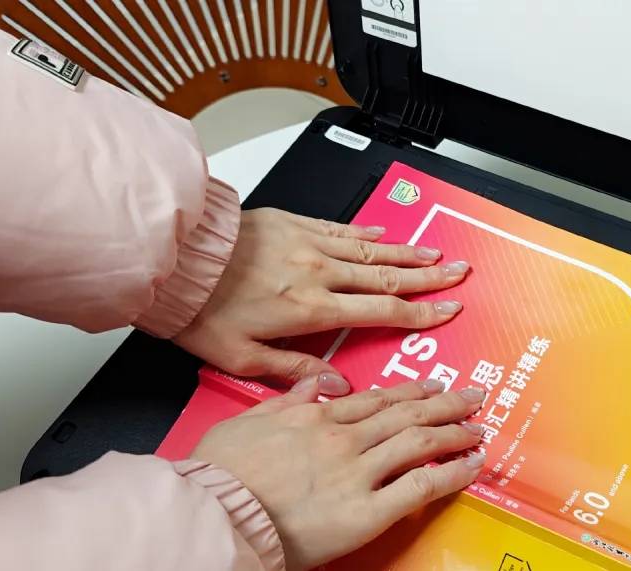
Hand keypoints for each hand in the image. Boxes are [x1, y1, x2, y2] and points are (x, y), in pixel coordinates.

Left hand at [174, 208, 469, 392]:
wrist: (172, 262)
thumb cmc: (199, 311)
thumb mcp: (242, 357)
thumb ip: (296, 372)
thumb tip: (339, 385)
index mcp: (310, 309)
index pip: (380, 311)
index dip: (419, 313)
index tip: (446, 311)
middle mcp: (317, 272)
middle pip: (387, 274)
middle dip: (428, 276)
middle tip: (458, 273)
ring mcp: (306, 243)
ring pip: (369, 248)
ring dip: (406, 251)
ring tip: (435, 253)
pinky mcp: (290, 223)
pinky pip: (338, 226)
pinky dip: (365, 230)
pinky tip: (383, 231)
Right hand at [192, 377, 486, 570]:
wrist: (214, 516)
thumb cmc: (220, 475)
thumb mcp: (247, 421)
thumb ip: (289, 399)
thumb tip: (318, 382)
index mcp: (316, 415)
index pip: (377, 399)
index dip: (412, 392)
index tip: (434, 387)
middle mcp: (344, 437)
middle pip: (407, 413)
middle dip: (446, 403)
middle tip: (474, 396)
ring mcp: (358, 472)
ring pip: (420, 442)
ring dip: (455, 432)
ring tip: (478, 427)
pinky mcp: (367, 511)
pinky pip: (420, 486)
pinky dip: (451, 473)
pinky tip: (471, 466)